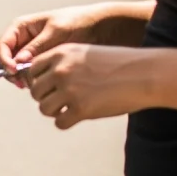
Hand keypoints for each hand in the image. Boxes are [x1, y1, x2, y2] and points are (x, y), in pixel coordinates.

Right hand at [0, 2, 131, 83]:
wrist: (100, 28)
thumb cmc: (78, 22)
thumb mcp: (57, 32)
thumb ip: (37, 46)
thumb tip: (18, 62)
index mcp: (22, 28)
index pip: (2, 45)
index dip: (3, 59)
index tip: (14, 70)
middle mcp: (23, 41)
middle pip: (7, 61)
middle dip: (13, 73)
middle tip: (26, 83)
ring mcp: (32, 54)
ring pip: (18, 71)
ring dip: (24, 79)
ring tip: (38, 84)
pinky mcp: (43, 65)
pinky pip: (32, 76)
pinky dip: (35, 82)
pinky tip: (46, 84)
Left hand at [23, 44, 156, 128]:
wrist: (144, 74)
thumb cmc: (118, 64)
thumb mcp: (86, 53)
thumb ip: (64, 63)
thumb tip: (44, 81)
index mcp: (61, 53)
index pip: (32, 69)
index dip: (39, 80)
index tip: (50, 86)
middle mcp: (61, 70)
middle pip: (35, 90)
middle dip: (45, 97)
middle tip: (60, 100)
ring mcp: (70, 90)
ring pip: (44, 108)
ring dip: (54, 111)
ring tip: (68, 109)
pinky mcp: (81, 109)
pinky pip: (59, 122)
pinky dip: (66, 122)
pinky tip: (77, 117)